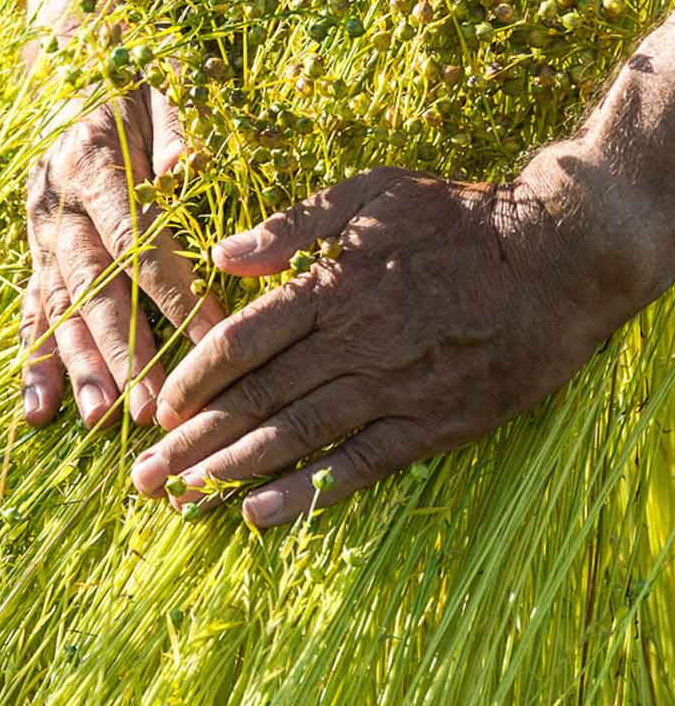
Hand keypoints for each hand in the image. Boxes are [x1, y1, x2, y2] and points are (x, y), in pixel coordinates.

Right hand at [21, 83, 224, 428]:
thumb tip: (183, 171)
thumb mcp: (172, 87)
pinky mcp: (36, 252)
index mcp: (91, 156)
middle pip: (90, 282)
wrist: (90, 68)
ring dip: (79, 363)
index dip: (171, 287)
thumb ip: (179, 128)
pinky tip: (39, 410)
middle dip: (122, 346)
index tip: (212, 334)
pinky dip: (34, 361)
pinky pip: (31, 310)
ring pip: (58, 305)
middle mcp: (55, 198)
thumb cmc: (150, 85)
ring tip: (100, 418)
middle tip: (149, 404)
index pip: (134, 234)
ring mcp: (40, 230)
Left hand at [130, 150, 653, 526]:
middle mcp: (356, 340)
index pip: (243, 339)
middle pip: (258, 397)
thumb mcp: (372, 191)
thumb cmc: (458, 217)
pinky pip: (361, 465)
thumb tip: (222, 254)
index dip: (195, 377)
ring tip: (183, 498)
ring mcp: (395, 387)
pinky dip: (310, 491)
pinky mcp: (434, 424)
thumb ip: (293, 224)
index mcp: (334, 283)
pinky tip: (262, 514)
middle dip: (193, 440)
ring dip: (233, 471)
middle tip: (144, 477)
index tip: (158, 405)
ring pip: (298, 436)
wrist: (560, 258)